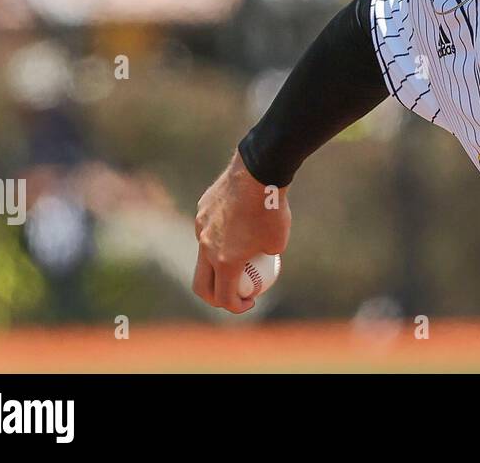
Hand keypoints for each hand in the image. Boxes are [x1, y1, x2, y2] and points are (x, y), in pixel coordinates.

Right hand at [193, 151, 289, 313]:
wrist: (258, 172)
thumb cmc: (273, 209)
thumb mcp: (278, 242)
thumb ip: (264, 257)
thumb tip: (261, 263)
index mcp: (224, 261)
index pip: (224, 297)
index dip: (236, 307)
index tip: (250, 301)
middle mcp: (206, 247)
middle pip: (202, 284)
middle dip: (215, 297)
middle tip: (233, 294)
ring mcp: (200, 228)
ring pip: (203, 253)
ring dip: (217, 262)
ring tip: (239, 253)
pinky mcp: (201, 210)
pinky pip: (208, 228)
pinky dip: (219, 234)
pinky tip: (238, 222)